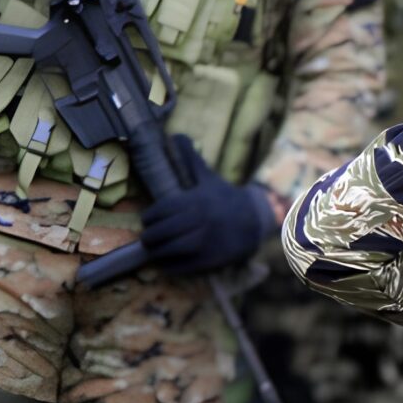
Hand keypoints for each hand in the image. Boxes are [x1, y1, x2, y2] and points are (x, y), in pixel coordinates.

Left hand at [140, 135, 276, 274]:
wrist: (254, 220)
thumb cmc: (224, 198)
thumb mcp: (208, 177)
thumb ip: (190, 158)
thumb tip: (176, 134)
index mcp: (195, 200)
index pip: (160, 211)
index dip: (149, 218)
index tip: (148, 221)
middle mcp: (199, 221)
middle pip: (161, 233)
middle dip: (150, 238)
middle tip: (148, 239)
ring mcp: (205, 242)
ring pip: (170, 251)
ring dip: (157, 253)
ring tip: (154, 251)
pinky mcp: (210, 260)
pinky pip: (182, 267)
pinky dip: (170, 267)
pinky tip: (167, 263)